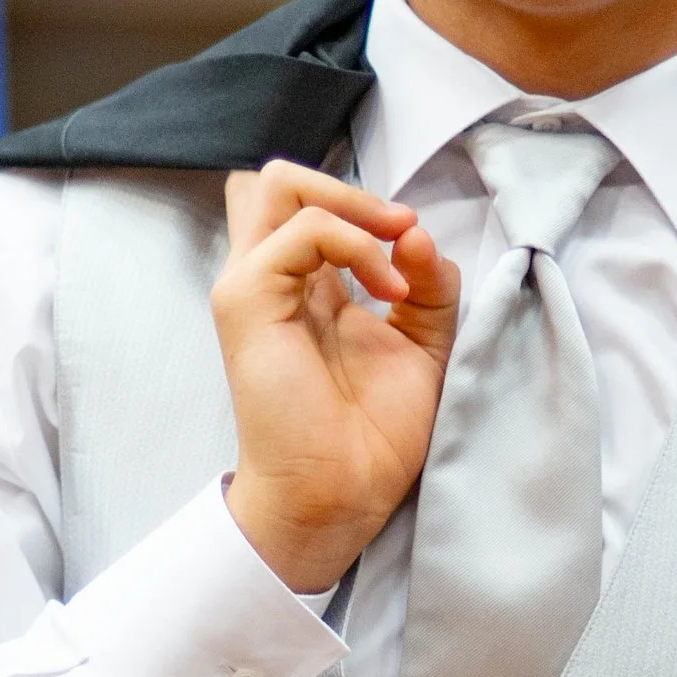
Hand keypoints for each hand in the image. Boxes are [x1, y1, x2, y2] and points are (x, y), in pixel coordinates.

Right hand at [213, 164, 459, 590]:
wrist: (343, 496)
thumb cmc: (372, 438)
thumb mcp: (423, 346)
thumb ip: (429, 286)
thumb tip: (418, 234)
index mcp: (308, 289)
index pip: (309, 206)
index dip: (362, 205)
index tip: (412, 246)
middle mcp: (275, 281)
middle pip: (284, 181)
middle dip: (355, 191)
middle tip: (403, 231)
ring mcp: (254, 287)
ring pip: (279, 184)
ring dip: (356, 205)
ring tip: (398, 255)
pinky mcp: (247, 301)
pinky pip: (300, 231)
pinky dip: (355, 243)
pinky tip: (387, 290)